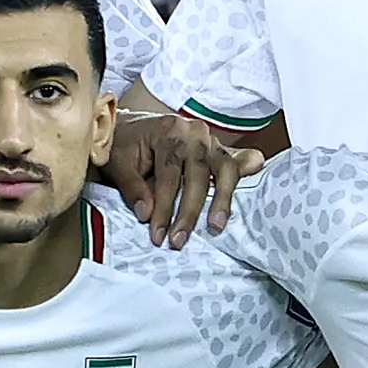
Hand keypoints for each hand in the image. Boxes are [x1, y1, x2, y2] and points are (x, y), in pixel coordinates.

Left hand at [108, 107, 252, 244]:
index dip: (164, 209)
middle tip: (179, 240)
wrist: (132, 127)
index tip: (158, 236)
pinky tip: (249, 189)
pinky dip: (246, 174)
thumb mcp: (119, 164)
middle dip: (189, 212)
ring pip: (224, 170)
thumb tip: (147, 215)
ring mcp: (211, 140)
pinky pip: (236, 164)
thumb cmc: (125, 146)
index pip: (169, 176)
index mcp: (168, 131)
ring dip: (222, 200)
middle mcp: (194, 133)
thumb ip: (133, 188)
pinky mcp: (219, 150)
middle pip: (198, 175)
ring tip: (216, 226)